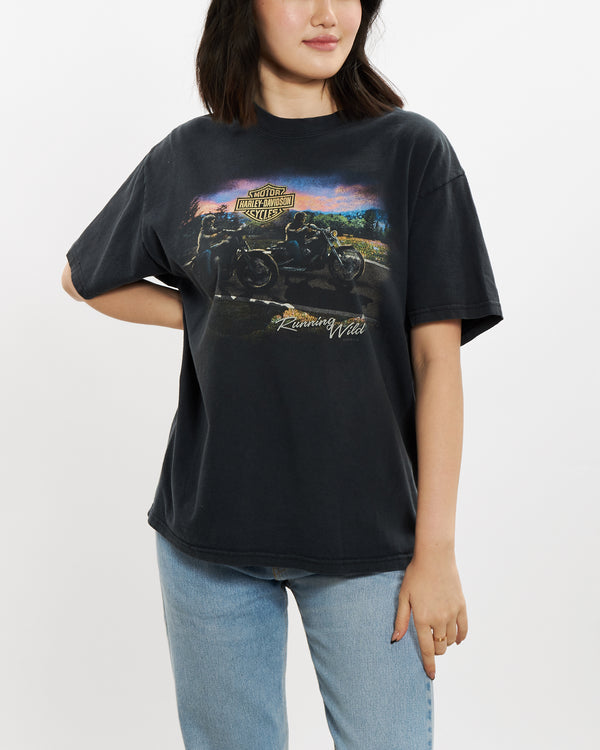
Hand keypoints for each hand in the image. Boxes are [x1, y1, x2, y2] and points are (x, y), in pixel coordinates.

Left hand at [390, 550, 467, 679]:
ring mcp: (452, 613)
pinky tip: (457, 637)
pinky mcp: (461, 606)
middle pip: (440, 646)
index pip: (426, 648)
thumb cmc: (416, 575)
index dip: (429, 664)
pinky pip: (464, 629)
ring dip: (446, 642)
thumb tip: (396, 639)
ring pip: (452, 639)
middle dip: (435, 650)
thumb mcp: (404, 596)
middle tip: (430, 644)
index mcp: (422, 618)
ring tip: (440, 637)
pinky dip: (461, 636)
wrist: (435, 557)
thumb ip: (401, 620)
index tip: (431, 675)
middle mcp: (439, 619)